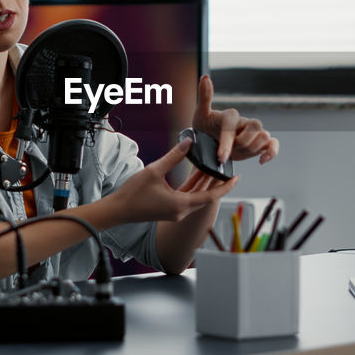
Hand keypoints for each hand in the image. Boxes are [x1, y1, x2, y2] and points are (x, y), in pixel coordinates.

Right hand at [108, 137, 238, 224]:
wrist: (118, 210)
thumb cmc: (133, 194)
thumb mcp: (154, 171)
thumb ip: (174, 156)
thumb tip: (188, 142)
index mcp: (181, 204)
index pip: (211, 196)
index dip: (226, 186)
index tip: (237, 177)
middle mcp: (181, 211)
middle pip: (206, 196)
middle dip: (217, 182)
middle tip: (227, 168)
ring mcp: (176, 212)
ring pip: (197, 197)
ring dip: (205, 183)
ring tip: (213, 167)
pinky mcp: (169, 210)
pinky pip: (187, 197)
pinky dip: (193, 186)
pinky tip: (197, 174)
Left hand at [192, 74, 279, 163]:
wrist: (209, 144)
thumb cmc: (204, 128)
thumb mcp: (200, 115)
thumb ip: (205, 97)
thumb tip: (205, 77)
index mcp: (231, 115)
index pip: (234, 122)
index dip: (228, 141)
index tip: (221, 156)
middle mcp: (244, 122)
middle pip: (256, 125)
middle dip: (243, 142)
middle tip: (229, 151)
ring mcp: (253, 133)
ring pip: (265, 136)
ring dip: (252, 149)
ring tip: (238, 153)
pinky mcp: (259, 144)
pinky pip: (273, 145)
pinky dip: (271, 152)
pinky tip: (261, 160)